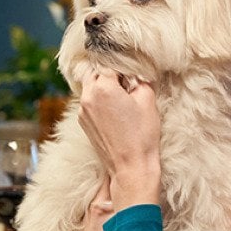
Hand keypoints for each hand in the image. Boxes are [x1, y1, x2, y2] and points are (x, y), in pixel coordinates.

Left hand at [77, 72, 161, 209]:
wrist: (131, 167)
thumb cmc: (142, 134)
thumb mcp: (147, 99)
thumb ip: (139, 79)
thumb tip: (133, 73)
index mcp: (102, 88)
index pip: (109, 64)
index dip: (122, 67)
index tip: (132, 73)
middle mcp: (87, 97)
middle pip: (95, 73)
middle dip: (109, 74)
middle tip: (126, 83)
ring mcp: (83, 111)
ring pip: (90, 88)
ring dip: (103, 87)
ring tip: (121, 98)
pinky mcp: (83, 123)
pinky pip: (89, 102)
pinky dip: (99, 101)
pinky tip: (114, 111)